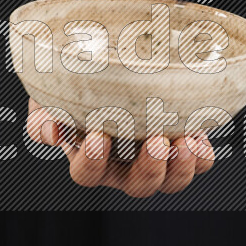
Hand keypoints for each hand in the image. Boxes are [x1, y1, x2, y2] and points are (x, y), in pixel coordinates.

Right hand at [27, 98, 214, 197]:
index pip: (87, 174)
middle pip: (138, 186)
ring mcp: (157, 158)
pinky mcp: (184, 144)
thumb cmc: (78, 83)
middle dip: (150, 169)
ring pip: (172, 181)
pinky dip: (202, 155)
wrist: (114, 59)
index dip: (92, 162)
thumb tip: (53, 131)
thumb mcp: (51, 96)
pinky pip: (200, 162)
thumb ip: (44, 116)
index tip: (98, 136)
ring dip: (180, 166)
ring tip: (185, 141)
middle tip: (156, 141)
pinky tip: (199, 133)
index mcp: (91, 158)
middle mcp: (125, 165)